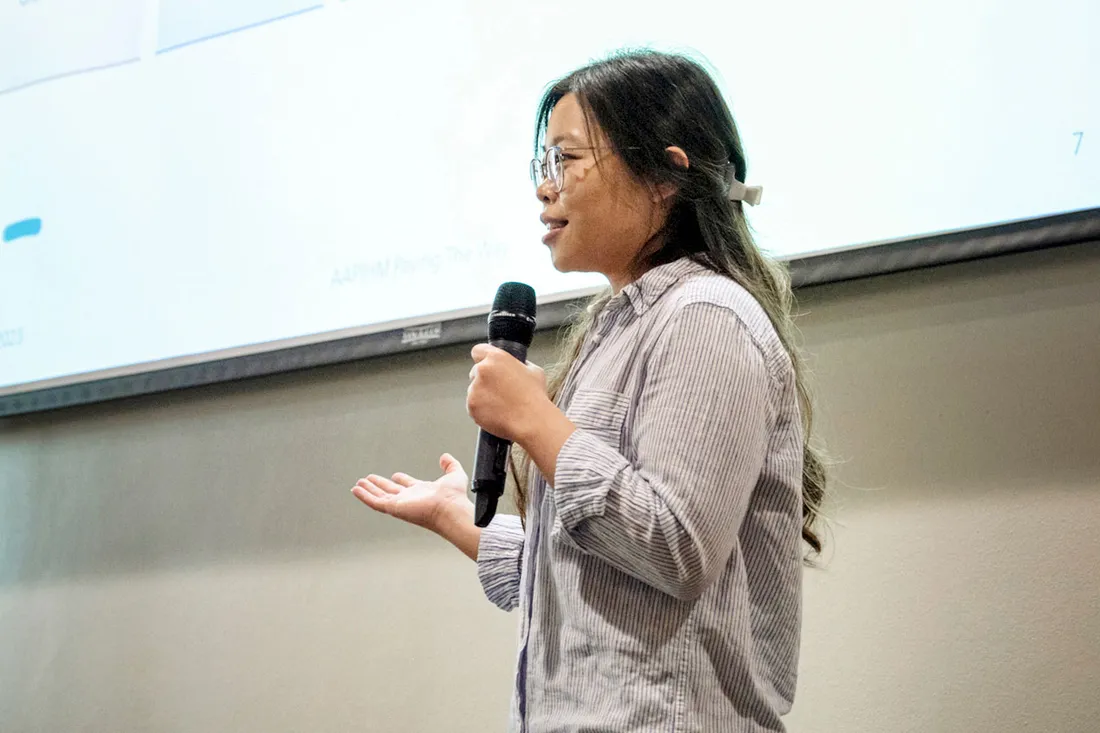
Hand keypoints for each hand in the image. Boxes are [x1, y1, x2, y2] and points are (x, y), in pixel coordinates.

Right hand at [351, 453, 471, 533]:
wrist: (450, 508)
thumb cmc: (455, 497)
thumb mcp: (455, 474)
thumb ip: (450, 465)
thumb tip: (445, 457)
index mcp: (423, 491)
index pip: (408, 485)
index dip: (401, 480)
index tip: (395, 476)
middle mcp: (410, 498)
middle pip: (391, 490)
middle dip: (380, 485)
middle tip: (369, 479)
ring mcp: (401, 504)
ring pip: (380, 496)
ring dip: (369, 490)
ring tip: (359, 484)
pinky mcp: (393, 508)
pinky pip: (375, 502)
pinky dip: (364, 496)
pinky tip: (356, 490)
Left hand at [467, 344, 548, 442]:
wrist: (532, 421)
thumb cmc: (535, 398)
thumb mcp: (533, 371)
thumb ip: (520, 365)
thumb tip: (517, 366)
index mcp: (496, 358)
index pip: (478, 351)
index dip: (482, 359)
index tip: (486, 366)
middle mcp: (482, 370)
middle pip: (475, 372)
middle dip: (484, 380)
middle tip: (499, 391)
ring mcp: (474, 389)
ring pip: (474, 390)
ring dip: (483, 396)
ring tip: (501, 405)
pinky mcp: (471, 406)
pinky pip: (473, 406)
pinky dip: (481, 410)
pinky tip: (496, 413)